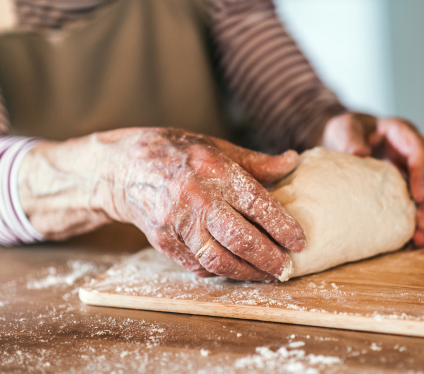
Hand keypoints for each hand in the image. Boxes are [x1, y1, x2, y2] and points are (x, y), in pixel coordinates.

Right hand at [19, 128, 305, 280]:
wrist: (123, 166)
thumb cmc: (177, 154)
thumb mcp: (217, 147)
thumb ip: (256, 162)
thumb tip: (292, 161)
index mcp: (215, 170)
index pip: (257, 203)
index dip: (282, 226)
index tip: (300, 242)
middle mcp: (196, 197)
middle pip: (240, 238)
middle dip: (268, 258)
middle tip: (287, 269)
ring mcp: (176, 221)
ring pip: (218, 257)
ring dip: (245, 272)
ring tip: (265, 276)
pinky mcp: (162, 239)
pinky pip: (195, 263)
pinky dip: (216, 271)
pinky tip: (232, 270)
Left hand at [321, 113, 423, 246]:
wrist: (343, 142)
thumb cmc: (347, 132)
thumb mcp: (344, 128)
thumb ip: (349, 137)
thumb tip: (357, 152)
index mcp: (403, 134)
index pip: (420, 152)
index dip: (422, 174)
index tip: (416, 196)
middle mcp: (415, 155)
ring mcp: (415, 174)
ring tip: (420, 238)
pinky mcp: (409, 192)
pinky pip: (420, 208)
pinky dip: (416, 224)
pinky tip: (411, 242)